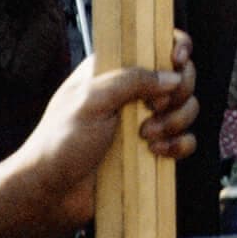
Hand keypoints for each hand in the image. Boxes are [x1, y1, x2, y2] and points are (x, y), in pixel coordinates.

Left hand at [13, 33, 197, 231]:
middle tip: (153, 108)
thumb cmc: (59, 143)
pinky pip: (185, 140)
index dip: (175, 46)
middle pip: (180, 75)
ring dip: (175, 121)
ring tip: (147, 137)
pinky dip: (179, 145)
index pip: (155, 43)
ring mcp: (145, 121)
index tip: (178, 59)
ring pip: (186, 108)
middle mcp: (133, 92)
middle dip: (177, 91)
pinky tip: (157, 152)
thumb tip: (172, 77)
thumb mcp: (90, 100)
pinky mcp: (153, 149)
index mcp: (115, 69)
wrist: (50, 194)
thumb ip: (131, 80)